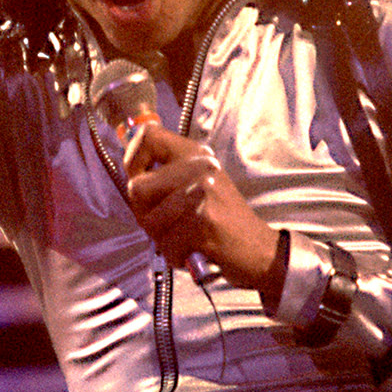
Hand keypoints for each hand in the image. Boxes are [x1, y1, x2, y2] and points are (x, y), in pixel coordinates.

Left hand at [124, 125, 279, 289]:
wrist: (260, 250)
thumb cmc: (224, 221)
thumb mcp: (201, 184)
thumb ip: (167, 175)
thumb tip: (130, 171)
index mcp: (196, 155)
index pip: (148, 136)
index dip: (133, 157)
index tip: (139, 177)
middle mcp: (199, 168)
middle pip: (137, 188)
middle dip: (146, 214)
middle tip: (169, 225)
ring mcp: (201, 193)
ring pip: (149, 221)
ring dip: (163, 239)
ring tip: (186, 238)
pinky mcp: (203, 222)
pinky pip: (166, 244)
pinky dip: (176, 255)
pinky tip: (195, 250)